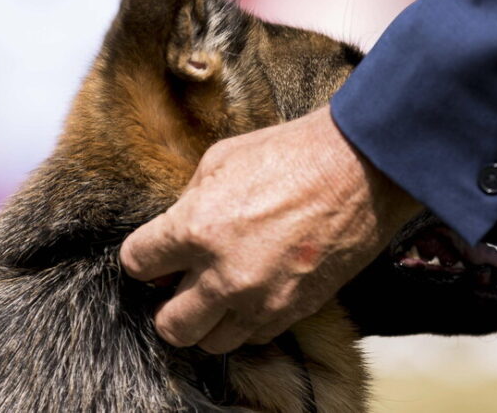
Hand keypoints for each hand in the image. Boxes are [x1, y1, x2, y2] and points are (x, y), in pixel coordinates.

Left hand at [119, 105, 421, 353]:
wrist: (360, 169)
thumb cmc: (290, 154)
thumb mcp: (220, 160)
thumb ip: (187, 202)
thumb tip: (171, 232)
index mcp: (196, 227)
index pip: (136, 264)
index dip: (142, 258)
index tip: (153, 256)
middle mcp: (223, 274)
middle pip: (169, 324)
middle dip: (167, 306)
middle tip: (178, 287)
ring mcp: (261, 299)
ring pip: (211, 342)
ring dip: (207, 321)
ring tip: (216, 296)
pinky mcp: (294, 311)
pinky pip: (254, 336)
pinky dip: (246, 321)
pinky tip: (251, 293)